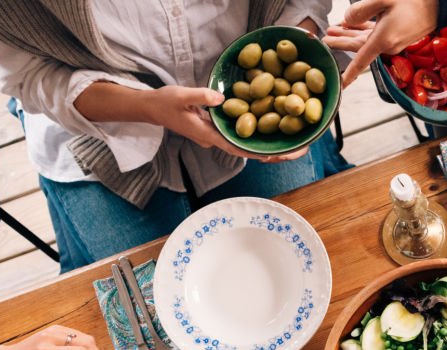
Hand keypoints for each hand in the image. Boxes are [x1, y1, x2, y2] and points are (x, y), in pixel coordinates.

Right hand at [139, 86, 307, 161]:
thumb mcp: (182, 95)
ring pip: (242, 143)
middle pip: (244, 149)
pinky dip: (252, 134)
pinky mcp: (214, 130)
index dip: (256, 152)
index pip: (236, 147)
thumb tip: (222, 98)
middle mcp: (214, 139)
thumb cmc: (165, 102)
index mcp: (208, 135)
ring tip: (289, 144)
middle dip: (268, 151)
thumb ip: (202, 96)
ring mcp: (214, 136)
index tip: (276, 156)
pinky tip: (267, 129)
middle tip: (294, 151)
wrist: (152, 108)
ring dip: (263, 144)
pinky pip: (236, 134)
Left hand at [324, 0, 438, 86]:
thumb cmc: (414, 1)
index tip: (341, 84)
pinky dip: (363, 30)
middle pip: (359, 47)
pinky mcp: (398, 35)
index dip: (349, 73)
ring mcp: (394, 41)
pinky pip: (376, 35)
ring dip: (349, 34)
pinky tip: (352, 24)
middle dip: (341, 42)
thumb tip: (347, 19)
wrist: (441, 4)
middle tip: (325, 38)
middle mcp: (389, 45)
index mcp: (384, 40)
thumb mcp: (383, 0)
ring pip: (366, 39)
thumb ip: (361, 10)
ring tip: (333, 29)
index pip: (361, 60)